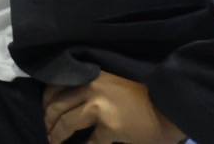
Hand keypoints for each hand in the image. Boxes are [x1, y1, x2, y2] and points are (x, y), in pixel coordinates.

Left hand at [44, 73, 185, 143]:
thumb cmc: (141, 97)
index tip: (44, 112)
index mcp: (90, 76)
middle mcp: (91, 87)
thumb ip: (88, 90)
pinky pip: (88, 142)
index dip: (45, 102)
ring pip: (66, 123)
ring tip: (53, 142)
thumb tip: (64, 103)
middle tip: (46, 131)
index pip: (55, 86)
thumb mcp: (109, 85)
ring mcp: (99, 107)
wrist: (169, 108)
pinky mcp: (110, 127)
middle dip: (47, 121)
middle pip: (56, 105)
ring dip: (56, 135)